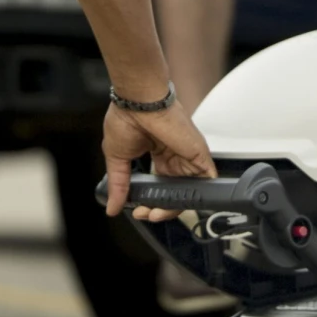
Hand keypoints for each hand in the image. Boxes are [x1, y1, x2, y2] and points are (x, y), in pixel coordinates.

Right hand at [102, 100, 217, 219]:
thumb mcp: (117, 157)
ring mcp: (187, 157)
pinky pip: (205, 183)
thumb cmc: (126, 118)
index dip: (150, 201)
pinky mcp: (198, 156)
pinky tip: (180, 207)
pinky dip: (197, 197)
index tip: (136, 209)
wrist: (139, 102)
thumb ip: (118, 184)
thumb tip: (111, 207)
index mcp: (158, 154)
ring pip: (188, 192)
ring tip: (154, 213)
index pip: (159, 186)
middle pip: (174, 193)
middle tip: (144, 213)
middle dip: (159, 209)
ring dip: (173, 208)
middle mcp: (174, 157)